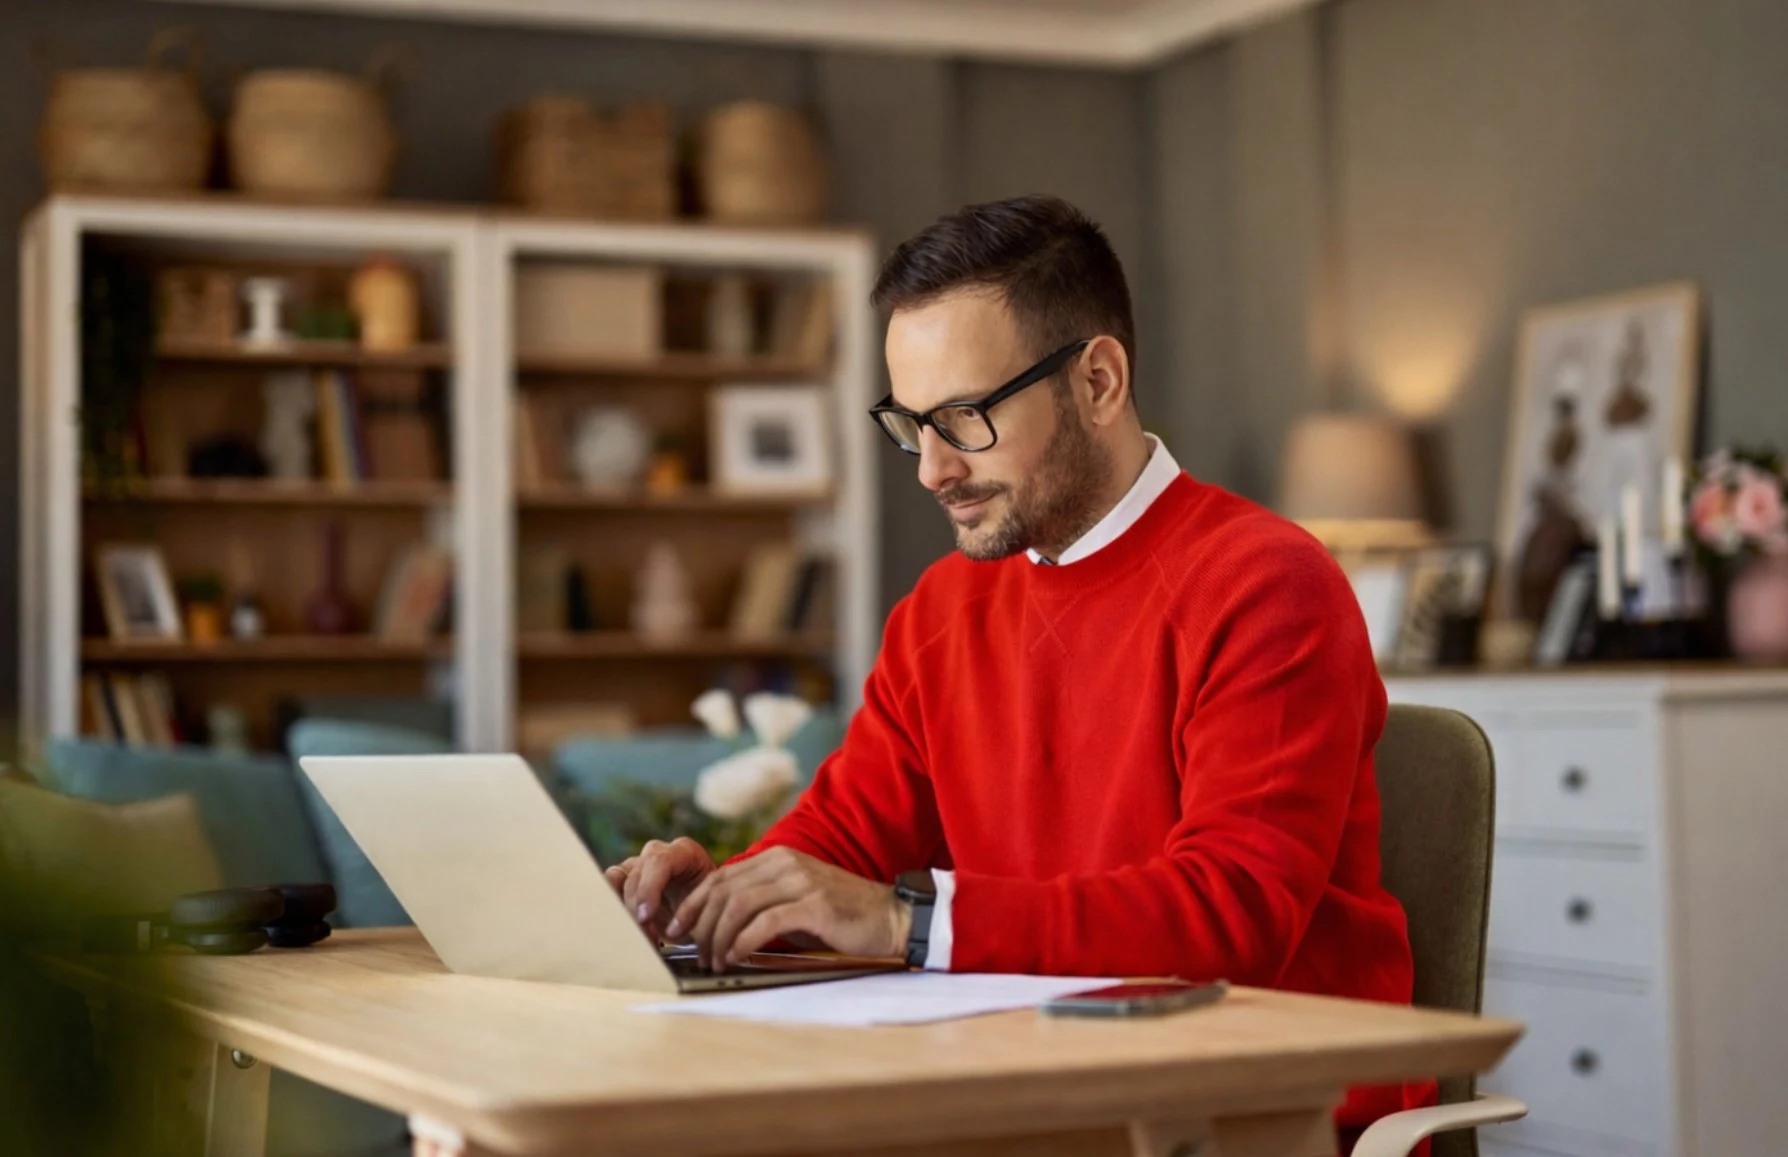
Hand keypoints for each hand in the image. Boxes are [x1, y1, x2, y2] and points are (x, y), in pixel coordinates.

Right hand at [603, 837, 716, 941]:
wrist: (702, 912)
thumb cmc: (708, 909)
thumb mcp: (706, 909)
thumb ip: (692, 911)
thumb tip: (673, 932)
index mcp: (684, 852)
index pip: (659, 861)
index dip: (649, 889)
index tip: (646, 917)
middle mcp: (658, 853)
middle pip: (636, 874)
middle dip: (637, 909)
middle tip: (647, 937)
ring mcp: (639, 864)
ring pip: (616, 878)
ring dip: (623, 909)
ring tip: (639, 935)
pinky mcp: (624, 879)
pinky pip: (608, 887)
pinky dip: (612, 908)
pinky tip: (626, 926)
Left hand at [666, 847, 911, 970]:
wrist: (890, 919)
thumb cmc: (838, 918)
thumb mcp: (793, 904)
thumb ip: (760, 905)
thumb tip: (716, 927)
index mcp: (777, 859)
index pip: (719, 877)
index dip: (693, 904)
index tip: (677, 930)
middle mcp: (785, 863)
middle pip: (723, 891)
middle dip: (702, 926)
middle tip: (697, 954)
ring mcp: (801, 881)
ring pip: (738, 905)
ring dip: (719, 937)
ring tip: (717, 961)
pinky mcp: (815, 905)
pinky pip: (766, 922)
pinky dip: (744, 942)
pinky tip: (738, 957)